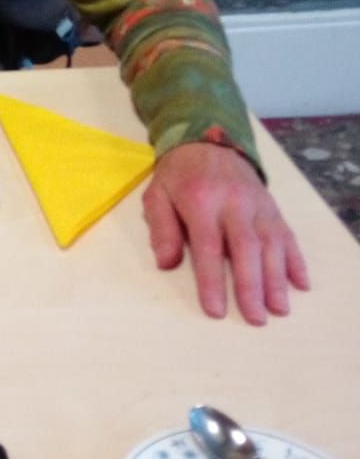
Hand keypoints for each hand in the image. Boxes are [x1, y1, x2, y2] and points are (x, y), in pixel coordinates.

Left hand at [142, 142, 309, 324]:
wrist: (208, 140)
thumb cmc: (179, 176)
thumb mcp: (157, 195)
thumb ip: (161, 228)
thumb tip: (166, 263)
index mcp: (201, 200)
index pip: (208, 246)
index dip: (212, 280)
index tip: (216, 310)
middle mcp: (234, 202)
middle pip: (246, 248)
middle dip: (251, 286)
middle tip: (256, 318)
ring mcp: (258, 205)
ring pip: (271, 243)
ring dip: (277, 278)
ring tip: (279, 309)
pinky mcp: (272, 207)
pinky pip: (287, 235)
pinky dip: (296, 260)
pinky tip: (300, 284)